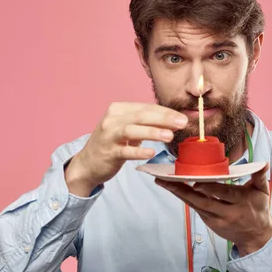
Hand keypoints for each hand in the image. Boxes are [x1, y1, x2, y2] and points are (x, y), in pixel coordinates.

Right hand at [65, 102, 187, 195]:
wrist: (88, 164)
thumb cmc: (112, 144)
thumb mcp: (127, 128)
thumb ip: (146, 123)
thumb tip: (174, 121)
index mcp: (118, 109)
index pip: (146, 108)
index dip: (166, 112)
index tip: (183, 117)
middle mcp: (112, 120)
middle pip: (141, 116)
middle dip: (164, 119)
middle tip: (182, 123)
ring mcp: (109, 136)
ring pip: (132, 130)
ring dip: (152, 132)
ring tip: (170, 136)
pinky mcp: (108, 153)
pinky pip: (125, 151)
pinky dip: (139, 151)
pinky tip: (152, 153)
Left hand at [155, 163, 271, 256]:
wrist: (256, 236)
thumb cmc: (259, 209)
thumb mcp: (263, 192)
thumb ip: (260, 176)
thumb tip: (263, 162)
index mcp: (241, 202)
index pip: (223, 194)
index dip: (210, 189)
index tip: (196, 181)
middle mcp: (227, 212)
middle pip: (203, 201)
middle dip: (183, 190)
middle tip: (167, 180)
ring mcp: (216, 220)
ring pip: (195, 205)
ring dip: (178, 193)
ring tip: (163, 182)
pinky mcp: (210, 223)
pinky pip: (195, 209)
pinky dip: (184, 198)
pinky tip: (172, 188)